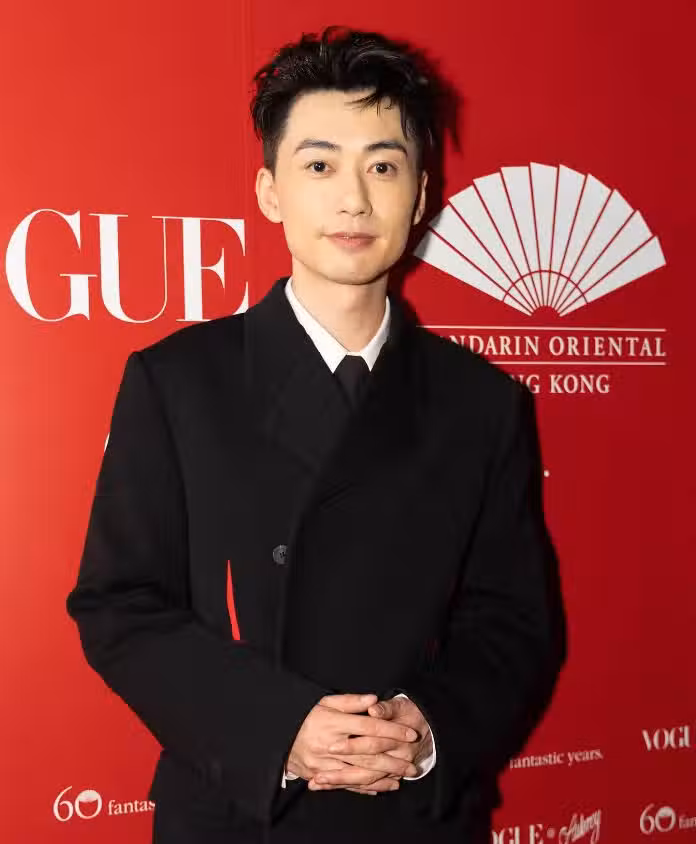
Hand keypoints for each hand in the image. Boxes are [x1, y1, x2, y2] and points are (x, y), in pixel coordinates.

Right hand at [286, 693, 419, 795]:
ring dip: (384, 776)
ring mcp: (324, 763)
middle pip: (368, 753)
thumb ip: (351, 701)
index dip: (391, 730)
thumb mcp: (325, 701)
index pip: (369, 727)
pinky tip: (382, 787)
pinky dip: (366, 787)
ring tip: (403, 777)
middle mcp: (329, 744)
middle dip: (393, 759)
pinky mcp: (319, 775)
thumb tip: (374, 699)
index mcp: (333, 722)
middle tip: (413, 763)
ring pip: (360, 772)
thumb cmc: (306, 715)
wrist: (278, 735)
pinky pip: (347, 783)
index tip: (410, 733)